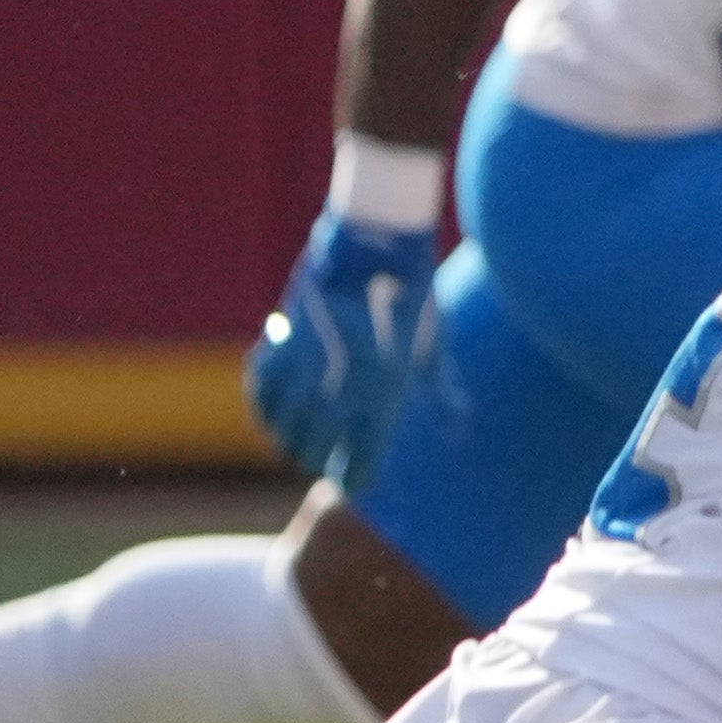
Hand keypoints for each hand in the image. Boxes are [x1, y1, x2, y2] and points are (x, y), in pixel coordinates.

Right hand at [244, 212, 440, 482]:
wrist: (378, 244)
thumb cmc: (414, 297)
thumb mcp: (431, 350)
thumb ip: (442, 393)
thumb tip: (460, 428)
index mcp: (384, 400)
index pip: (360, 463)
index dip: (356, 476)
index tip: (354, 478)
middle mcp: (343, 391)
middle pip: (312, 450)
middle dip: (314, 458)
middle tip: (315, 457)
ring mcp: (309, 367)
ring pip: (281, 424)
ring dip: (284, 434)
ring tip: (290, 438)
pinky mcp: (282, 339)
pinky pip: (261, 385)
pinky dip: (263, 399)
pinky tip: (271, 404)